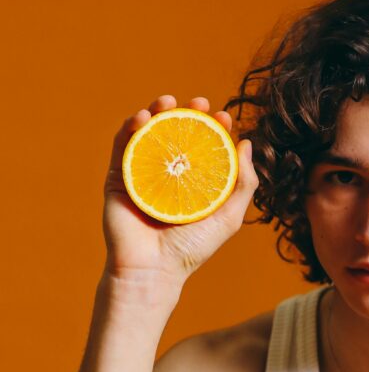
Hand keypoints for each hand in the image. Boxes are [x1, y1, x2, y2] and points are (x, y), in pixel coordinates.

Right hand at [102, 94, 258, 292]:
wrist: (152, 270)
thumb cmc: (191, 250)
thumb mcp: (228, 217)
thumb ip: (243, 184)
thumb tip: (248, 144)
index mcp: (192, 182)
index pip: (204, 146)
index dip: (213, 126)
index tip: (223, 115)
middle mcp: (168, 175)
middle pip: (176, 134)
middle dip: (187, 112)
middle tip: (198, 102)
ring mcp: (141, 174)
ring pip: (148, 133)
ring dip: (157, 111)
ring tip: (167, 101)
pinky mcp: (117, 178)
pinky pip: (122, 146)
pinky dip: (130, 127)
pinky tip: (141, 118)